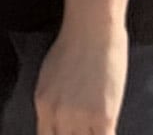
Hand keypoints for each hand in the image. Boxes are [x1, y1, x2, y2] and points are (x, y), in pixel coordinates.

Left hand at [36, 15, 127, 134]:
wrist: (92, 28)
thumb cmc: (74, 45)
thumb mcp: (52, 77)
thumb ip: (53, 103)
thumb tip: (59, 122)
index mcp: (43, 104)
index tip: (69, 134)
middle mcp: (58, 115)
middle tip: (84, 129)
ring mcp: (80, 118)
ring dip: (92, 134)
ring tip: (96, 128)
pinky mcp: (103, 117)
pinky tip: (109, 128)